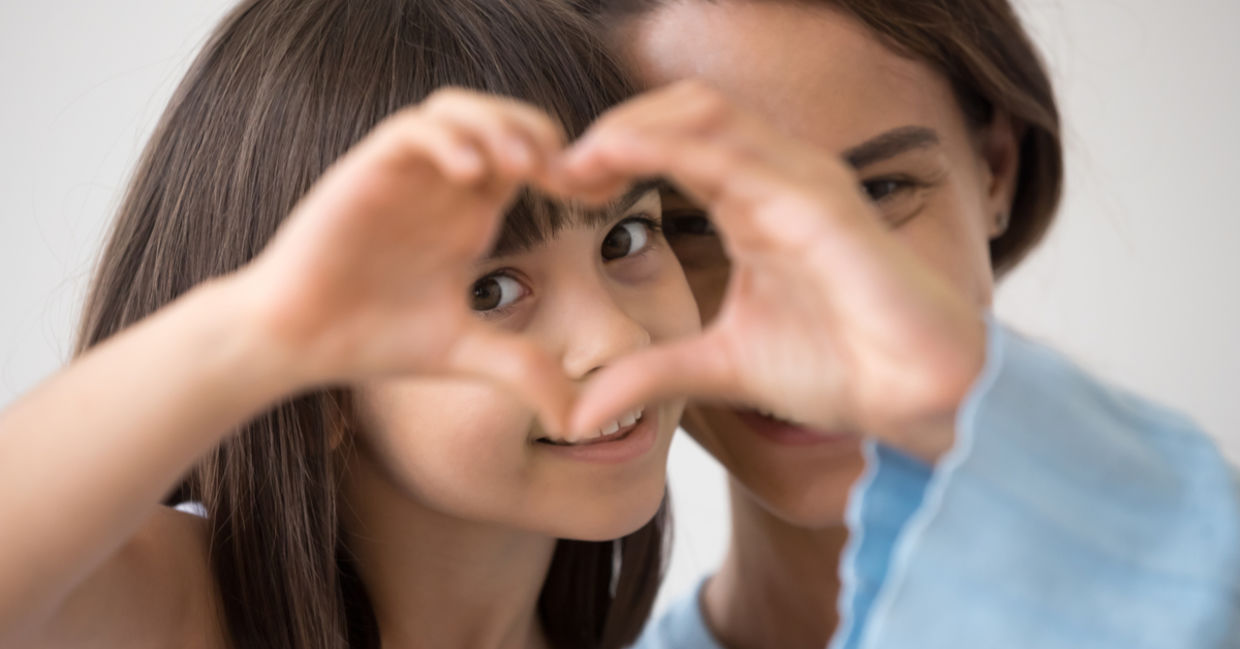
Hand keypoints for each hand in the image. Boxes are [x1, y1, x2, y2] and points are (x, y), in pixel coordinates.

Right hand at [236, 89, 573, 429]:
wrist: (297, 340)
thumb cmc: (374, 338)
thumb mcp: (467, 354)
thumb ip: (523, 371)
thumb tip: (577, 422)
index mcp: (472, 213)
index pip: (532, 159)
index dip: (571, 167)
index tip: (598, 197)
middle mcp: (443, 185)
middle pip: (505, 118)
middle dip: (542, 135)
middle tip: (565, 177)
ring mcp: (406, 173)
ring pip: (459, 109)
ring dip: (497, 125)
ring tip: (523, 166)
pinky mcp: (366, 170)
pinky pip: (414, 129)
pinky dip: (447, 139)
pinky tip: (469, 176)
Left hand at [555, 81, 986, 457]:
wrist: (918, 396)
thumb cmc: (839, 366)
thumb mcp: (719, 368)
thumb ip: (652, 374)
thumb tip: (575, 414)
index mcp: (754, 202)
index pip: (675, 141)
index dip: (612, 152)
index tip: (558, 187)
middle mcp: (778, 177)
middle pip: (683, 109)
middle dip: (614, 127)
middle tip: (557, 171)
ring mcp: (803, 181)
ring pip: (706, 113)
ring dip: (632, 126)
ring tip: (577, 162)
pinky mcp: (822, 204)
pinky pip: (739, 155)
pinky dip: (671, 147)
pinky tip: (620, 162)